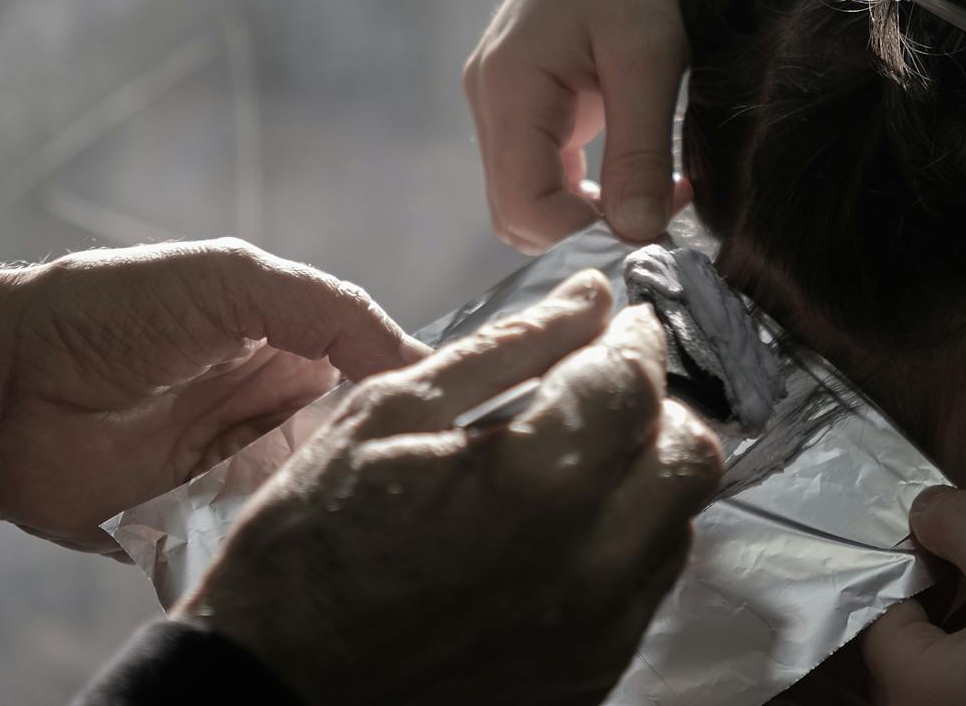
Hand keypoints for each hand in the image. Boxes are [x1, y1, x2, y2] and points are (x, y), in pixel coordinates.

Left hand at [0, 239, 425, 551]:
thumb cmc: (108, 310)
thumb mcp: (230, 279)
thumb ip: (328, 310)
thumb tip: (418, 360)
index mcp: (286, 339)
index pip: (377, 366)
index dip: (418, 387)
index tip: (466, 414)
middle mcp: (270, 407)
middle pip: (356, 440)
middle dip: (387, 457)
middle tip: (433, 478)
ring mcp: (233, 471)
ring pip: (315, 495)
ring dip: (340, 503)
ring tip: (384, 516)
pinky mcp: (195, 527)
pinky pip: (256, 542)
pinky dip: (283, 544)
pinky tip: (319, 549)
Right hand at [180, 270, 724, 705]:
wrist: (275, 689)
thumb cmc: (308, 551)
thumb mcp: (389, 415)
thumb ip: (508, 348)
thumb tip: (588, 297)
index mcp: (536, 483)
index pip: (637, 382)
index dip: (634, 340)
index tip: (618, 327)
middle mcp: (588, 565)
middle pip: (690, 456)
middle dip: (654, 407)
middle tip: (599, 392)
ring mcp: (596, 633)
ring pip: (678, 525)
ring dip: (643, 477)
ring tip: (570, 463)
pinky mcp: (590, 677)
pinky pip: (644, 592)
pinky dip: (621, 544)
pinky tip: (555, 531)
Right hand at [465, 0, 776, 250]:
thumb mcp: (651, 55)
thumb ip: (640, 148)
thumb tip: (634, 235)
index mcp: (506, 85)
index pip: (524, 210)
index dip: (588, 231)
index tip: (664, 212)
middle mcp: (492, 94)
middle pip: (518, 211)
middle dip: (587, 225)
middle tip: (669, 204)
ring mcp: (509, 93)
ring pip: (533, 192)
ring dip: (593, 206)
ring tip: (668, 183)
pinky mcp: (536, 91)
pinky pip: (549, 165)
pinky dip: (594, 183)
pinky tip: (652, 164)